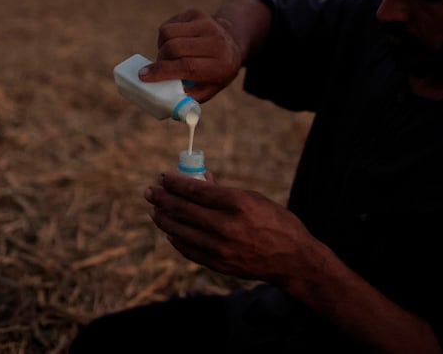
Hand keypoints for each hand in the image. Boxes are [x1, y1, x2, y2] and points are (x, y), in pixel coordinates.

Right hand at [138, 9, 243, 102]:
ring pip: (167, 34)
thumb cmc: (216, 71)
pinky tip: (174, 43)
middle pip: (174, 48)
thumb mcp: (210, 89)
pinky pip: (168, 25)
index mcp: (221, 65)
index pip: (187, 66)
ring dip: (161, 47)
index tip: (143, 76)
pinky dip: (164, 37)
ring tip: (168, 56)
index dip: (163, 71)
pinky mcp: (196, 13)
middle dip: (160, 61)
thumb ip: (189, 97)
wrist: (233, 41)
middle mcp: (216, 42)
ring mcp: (206, 24)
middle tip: (159, 68)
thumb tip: (165, 99)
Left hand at [145, 171, 313, 282]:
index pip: (196, 190)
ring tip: (154, 211)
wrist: (292, 259)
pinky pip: (189, 250)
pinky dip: (176, 239)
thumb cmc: (275, 222)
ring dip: (164, 219)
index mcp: (237, 203)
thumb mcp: (253, 198)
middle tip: (150, 192)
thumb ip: (223, 191)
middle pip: (183, 210)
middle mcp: (226, 226)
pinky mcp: (218, 264)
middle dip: (162, 199)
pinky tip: (170, 231)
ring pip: (181, 232)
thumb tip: (199, 178)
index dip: (175, 183)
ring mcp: (221, 248)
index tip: (163, 177)